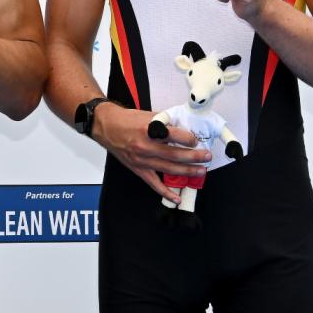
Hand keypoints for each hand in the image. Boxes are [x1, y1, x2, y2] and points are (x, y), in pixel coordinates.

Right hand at [90, 105, 209, 204]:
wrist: (105, 125)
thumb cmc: (126, 119)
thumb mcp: (147, 115)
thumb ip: (165, 123)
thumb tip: (183, 129)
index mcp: (148, 130)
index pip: (174, 135)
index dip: (189, 139)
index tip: (196, 140)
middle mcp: (145, 146)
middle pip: (175, 154)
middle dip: (194, 156)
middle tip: (206, 156)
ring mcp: (141, 160)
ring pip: (168, 169)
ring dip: (187, 171)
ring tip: (201, 171)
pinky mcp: (138, 169)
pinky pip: (154, 183)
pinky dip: (166, 192)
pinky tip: (177, 197)